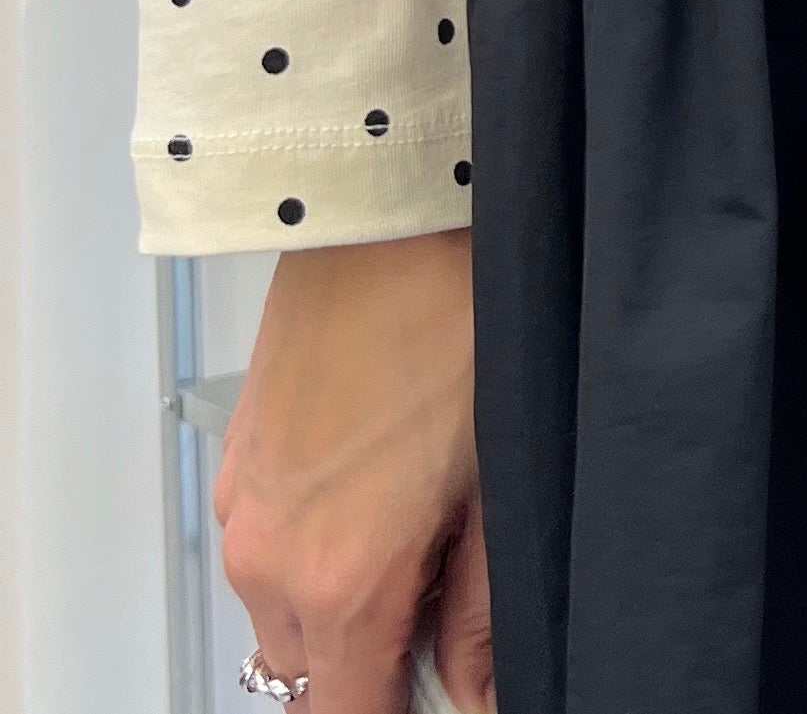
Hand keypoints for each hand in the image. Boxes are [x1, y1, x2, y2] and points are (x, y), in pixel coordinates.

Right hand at [215, 227, 494, 712]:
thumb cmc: (452, 320)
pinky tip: (374, 478)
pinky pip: (266, 548)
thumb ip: (483, 609)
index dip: (401, 711)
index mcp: (340, 581)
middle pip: (310, 676)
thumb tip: (479, 689)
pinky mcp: (234, 464)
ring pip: (285, 613)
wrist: (380, 214)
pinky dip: (312, 544)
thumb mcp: (499, 477)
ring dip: (340, 600)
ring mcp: (241, 509)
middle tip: (445, 587)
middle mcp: (269, 560)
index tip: (442, 686)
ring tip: (416, 517)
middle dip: (374, 657)